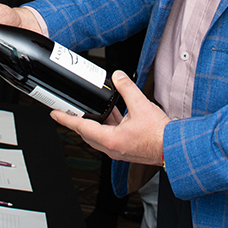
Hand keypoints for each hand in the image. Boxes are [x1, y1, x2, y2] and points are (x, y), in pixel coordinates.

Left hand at [51, 71, 169, 166]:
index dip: (66, 119)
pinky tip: (113, 115)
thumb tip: (117, 77)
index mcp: (111, 139)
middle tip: (69, 111)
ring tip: (92, 109)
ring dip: (94, 123)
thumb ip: (127, 88)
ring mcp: (118, 150)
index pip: (81, 127)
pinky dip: (107, 126)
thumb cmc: (159, 134)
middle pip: (86, 133)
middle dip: (77, 121)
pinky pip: (109, 137)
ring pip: (98, 136)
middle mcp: (111, 148)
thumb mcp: (141, 105)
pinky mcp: (124, 149)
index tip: (55, 114)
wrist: (172, 148)